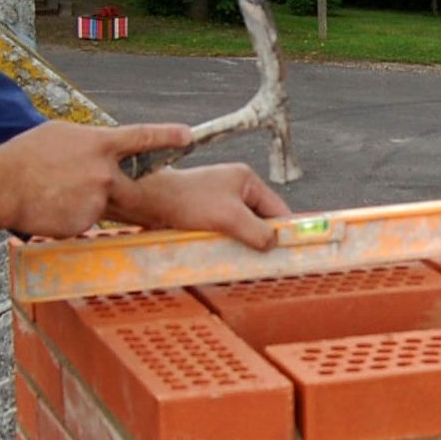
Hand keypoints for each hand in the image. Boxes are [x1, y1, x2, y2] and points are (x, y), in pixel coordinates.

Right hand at [0, 121, 191, 238]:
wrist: (2, 185)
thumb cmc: (26, 155)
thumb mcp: (61, 135)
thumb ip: (89, 143)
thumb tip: (98, 148)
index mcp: (100, 145)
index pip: (143, 138)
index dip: (168, 135)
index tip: (189, 135)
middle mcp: (105, 174)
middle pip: (130, 183)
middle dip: (118, 184)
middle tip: (92, 181)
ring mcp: (96, 201)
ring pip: (101, 203)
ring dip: (81, 199)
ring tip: (52, 190)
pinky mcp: (84, 224)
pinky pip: (84, 220)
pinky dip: (69, 215)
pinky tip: (49, 206)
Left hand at [128, 161, 290, 251]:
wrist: (150, 202)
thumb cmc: (188, 202)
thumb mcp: (230, 218)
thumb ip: (257, 231)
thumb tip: (275, 244)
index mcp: (246, 180)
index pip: (277, 208)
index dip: (284, 230)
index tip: (290, 250)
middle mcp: (236, 188)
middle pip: (261, 219)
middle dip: (263, 238)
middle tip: (266, 259)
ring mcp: (221, 200)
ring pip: (244, 227)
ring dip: (245, 243)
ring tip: (245, 258)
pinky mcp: (207, 213)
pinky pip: (227, 231)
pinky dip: (230, 243)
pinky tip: (228, 254)